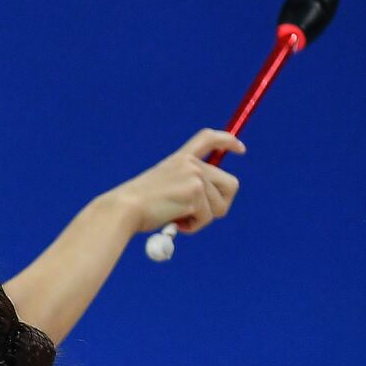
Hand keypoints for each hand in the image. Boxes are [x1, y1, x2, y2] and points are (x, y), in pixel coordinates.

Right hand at [96, 128, 244, 234]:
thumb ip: (187, 188)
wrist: (124, 209)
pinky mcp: (195, 193)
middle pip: (231, 184)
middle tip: (199, 216)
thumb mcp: (165, 188)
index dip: (228, 141)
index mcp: (181, 159)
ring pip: (221, 205)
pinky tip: (175, 223)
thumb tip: (212, 205)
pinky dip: (193, 227)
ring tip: (179, 219)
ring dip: (202, 219)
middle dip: (221, 205)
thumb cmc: (138, 206)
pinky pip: (207, 217)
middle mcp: (191, 164)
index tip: (240, 149)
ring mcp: (195, 177)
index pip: (209, 139)